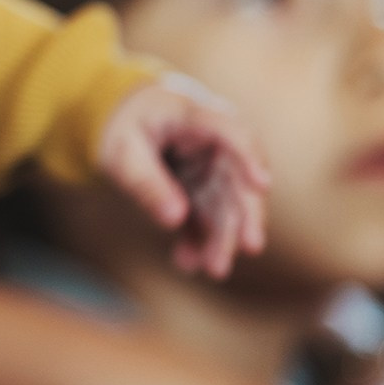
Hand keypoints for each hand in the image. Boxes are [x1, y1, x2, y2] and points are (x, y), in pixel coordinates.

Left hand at [96, 75, 269, 277]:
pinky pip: (205, 217)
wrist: (121, 120)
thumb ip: (146, 181)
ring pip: (226, 205)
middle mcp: (213, 142)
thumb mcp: (122, 151)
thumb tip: (174, 219)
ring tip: (214, 269)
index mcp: (194, 115)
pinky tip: (186, 261)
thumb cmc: (122, 125)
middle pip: (237, 178)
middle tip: (249, 247)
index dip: (249, 156)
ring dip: (222, 237)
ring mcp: (211, 168)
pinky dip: (197, 239)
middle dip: (244, 215)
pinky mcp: (203, 189)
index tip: (262, 184)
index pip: (232, 131)